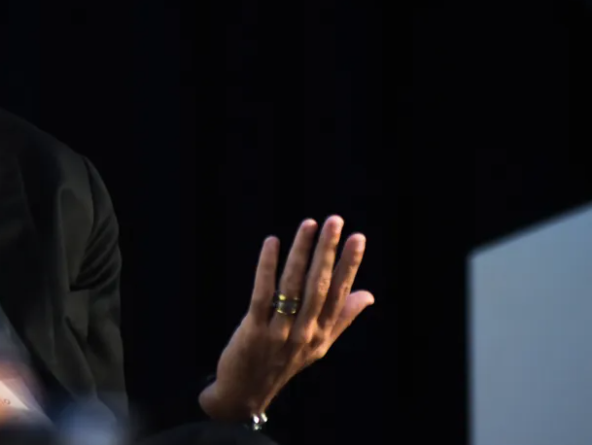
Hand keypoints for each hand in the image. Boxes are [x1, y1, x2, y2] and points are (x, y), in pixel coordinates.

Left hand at [199, 216, 373, 420]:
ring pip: (293, 286)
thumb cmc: (283, 362)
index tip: (357, 237)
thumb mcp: (318, 345)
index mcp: (322, 333)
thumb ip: (341, 318)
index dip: (349, 265)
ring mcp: (279, 331)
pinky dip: (267, 266)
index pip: (339, 293)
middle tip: (335, 221)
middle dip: (328, 251)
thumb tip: (368, 295)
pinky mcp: (254, 329)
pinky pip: (262, 293)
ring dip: (301, 252)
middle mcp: (305, 332)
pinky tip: (272, 243)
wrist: (246, 392)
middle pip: (319, 286)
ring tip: (308, 224)